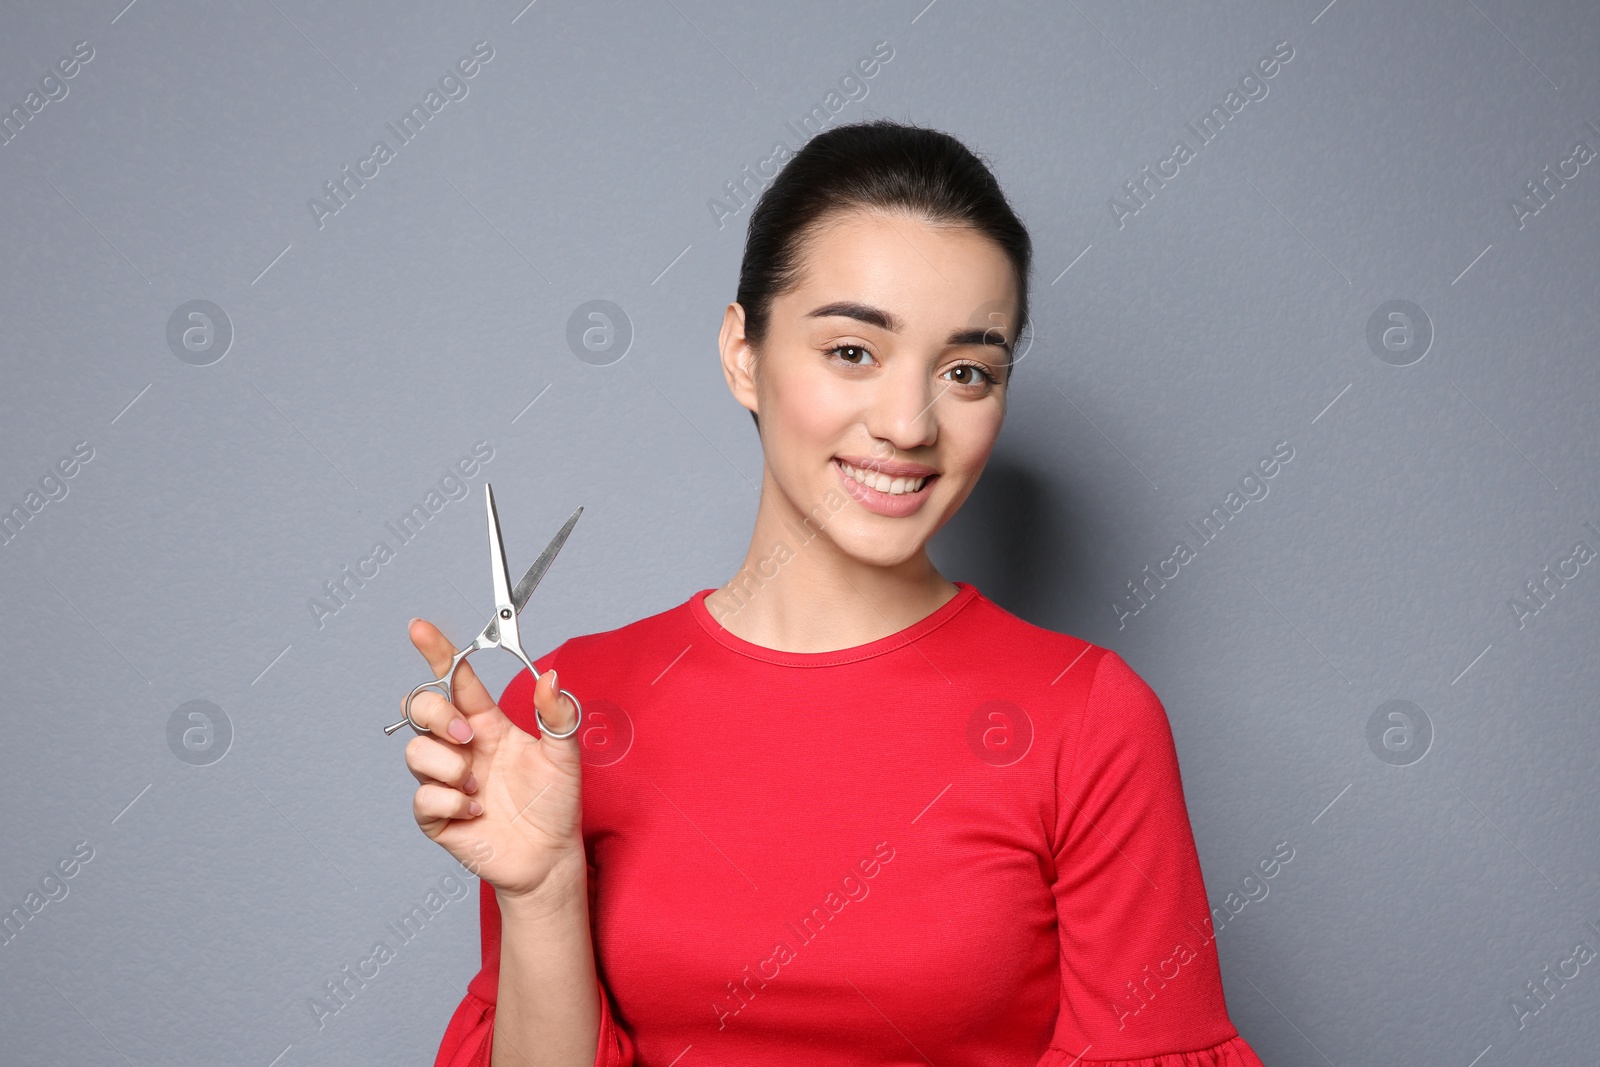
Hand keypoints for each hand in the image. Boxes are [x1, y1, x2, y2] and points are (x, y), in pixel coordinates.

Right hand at [402, 618, 585, 904]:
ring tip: (479, 787)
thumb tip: (552, 677)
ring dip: (449, 766)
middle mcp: (463, 747)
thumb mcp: (566, 755)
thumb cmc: (555, 803)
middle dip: (437, 715)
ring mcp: (446, 779)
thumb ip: (558, 715)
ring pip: (416, 752)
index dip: (437, 652)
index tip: (420, 628)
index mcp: (488, 724)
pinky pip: (423, 798)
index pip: (455, 679)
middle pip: (421, 708)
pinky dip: (450, 803)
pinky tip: (477, 812)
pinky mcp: (437, 815)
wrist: (549, 856)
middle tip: (469, 738)